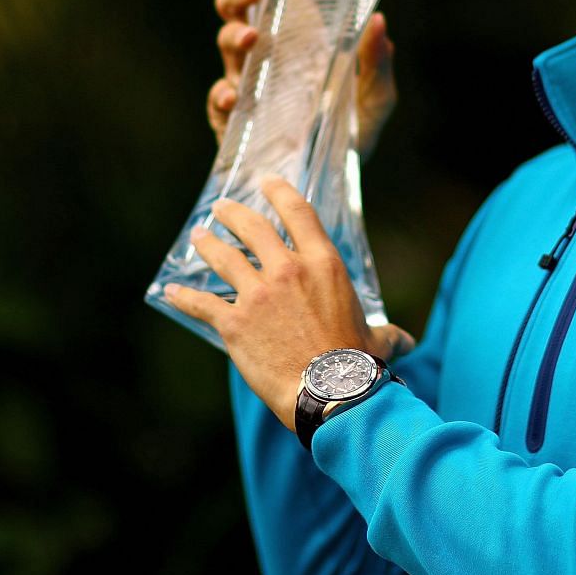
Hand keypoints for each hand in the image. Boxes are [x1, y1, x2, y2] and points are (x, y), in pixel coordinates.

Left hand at [163, 176, 415, 429]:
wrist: (330, 392)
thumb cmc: (357, 365)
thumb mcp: (378, 339)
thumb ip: (388, 334)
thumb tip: (405, 342)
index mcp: (323, 264)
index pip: (297, 212)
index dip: (279, 192)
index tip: (266, 182)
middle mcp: (287, 269)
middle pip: (252, 227)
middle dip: (233, 213)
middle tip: (222, 208)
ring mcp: (257, 294)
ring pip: (222, 257)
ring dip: (207, 244)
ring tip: (198, 236)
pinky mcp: (233, 322)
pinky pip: (201, 304)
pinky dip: (183, 297)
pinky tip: (170, 293)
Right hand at [206, 0, 397, 160]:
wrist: (338, 181)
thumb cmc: (354, 131)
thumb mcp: (375, 98)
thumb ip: (378, 64)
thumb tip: (377, 19)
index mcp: (291, 47)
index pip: (264, 4)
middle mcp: (263, 64)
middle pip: (235, 19)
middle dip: (236, 1)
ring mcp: (247, 94)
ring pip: (226, 54)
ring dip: (233, 40)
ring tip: (251, 39)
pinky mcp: (236, 129)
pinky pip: (218, 108)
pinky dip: (221, 98)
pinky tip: (234, 98)